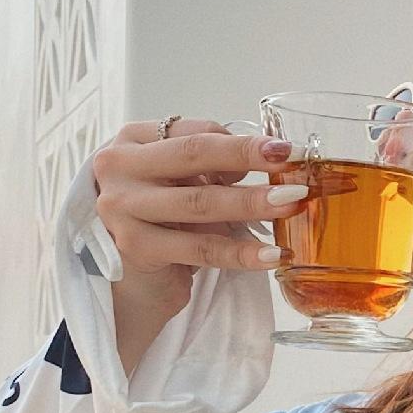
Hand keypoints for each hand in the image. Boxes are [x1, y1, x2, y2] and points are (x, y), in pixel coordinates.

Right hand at [92, 117, 314, 301]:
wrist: (133, 280)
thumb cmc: (164, 223)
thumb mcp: (183, 183)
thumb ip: (213, 167)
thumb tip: (265, 158)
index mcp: (133, 141)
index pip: (194, 132)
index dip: (242, 141)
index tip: (284, 149)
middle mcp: (120, 167)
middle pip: (194, 155)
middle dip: (248, 157)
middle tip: (292, 164)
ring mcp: (122, 207)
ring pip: (200, 201)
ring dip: (251, 202)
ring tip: (291, 204)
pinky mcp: (136, 247)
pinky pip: (201, 248)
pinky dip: (240, 252)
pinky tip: (272, 254)